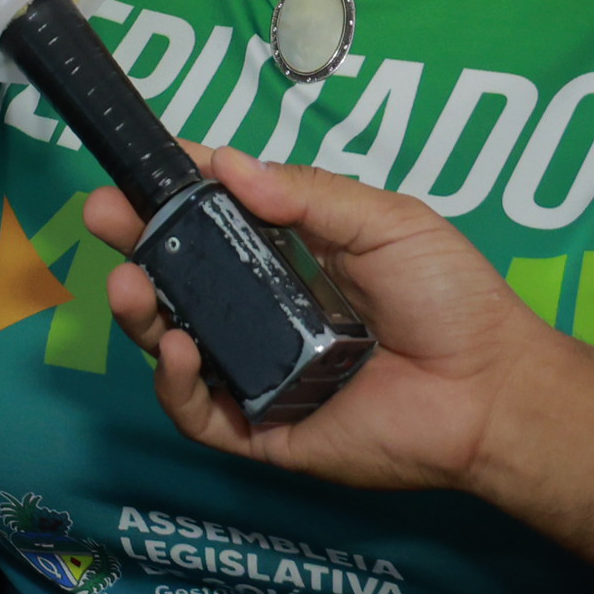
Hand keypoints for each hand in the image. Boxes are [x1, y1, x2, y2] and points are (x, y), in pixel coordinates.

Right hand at [87, 151, 593, 593]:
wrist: (491, 389)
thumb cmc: (451, 299)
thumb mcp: (382, 222)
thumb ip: (305, 195)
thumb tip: (228, 163)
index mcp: (288, 261)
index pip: (214, 223)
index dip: (172, 196)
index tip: (137, 169)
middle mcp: (264, 317)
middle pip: (178, 283)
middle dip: (136, 247)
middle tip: (102, 216)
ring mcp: (259, 375)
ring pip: (174, 346)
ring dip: (141, 315)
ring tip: (132, 287)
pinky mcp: (263, 430)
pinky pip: (201, 413)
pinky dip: (176, 383)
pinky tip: (179, 348)